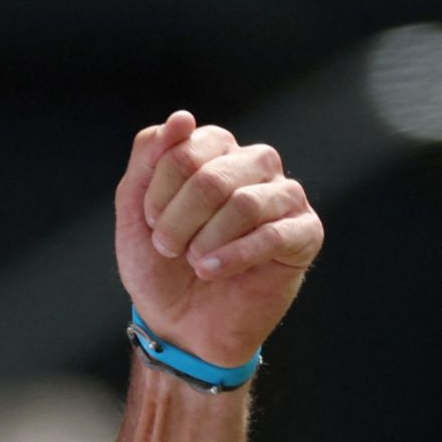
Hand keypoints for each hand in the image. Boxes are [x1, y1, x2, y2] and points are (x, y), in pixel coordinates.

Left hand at [115, 111, 322, 367]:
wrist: (180, 324)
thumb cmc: (160, 265)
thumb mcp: (136, 210)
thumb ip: (149, 160)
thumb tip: (182, 117)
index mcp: (217, 152)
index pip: (189, 145)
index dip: (161, 188)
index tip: (150, 222)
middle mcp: (255, 165)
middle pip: (215, 174)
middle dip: (180, 217)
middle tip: (167, 247)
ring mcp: (284, 198)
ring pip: (246, 202)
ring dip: (206, 239)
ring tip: (193, 262)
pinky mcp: (305, 234)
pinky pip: (275, 234)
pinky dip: (234, 255)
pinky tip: (211, 271)